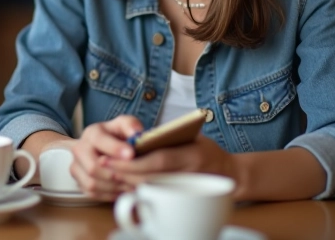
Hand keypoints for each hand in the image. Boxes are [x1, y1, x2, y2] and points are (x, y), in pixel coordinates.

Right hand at [70, 115, 141, 200]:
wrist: (105, 147)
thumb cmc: (117, 136)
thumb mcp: (125, 125)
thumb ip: (131, 125)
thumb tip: (136, 133)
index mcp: (91, 133)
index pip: (99, 141)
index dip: (115, 149)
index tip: (131, 155)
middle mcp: (80, 149)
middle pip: (92, 167)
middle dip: (115, 174)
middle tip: (133, 177)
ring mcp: (77, 167)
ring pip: (92, 183)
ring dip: (113, 187)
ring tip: (131, 185)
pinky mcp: (79, 182)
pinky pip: (92, 193)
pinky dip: (109, 194)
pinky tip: (122, 190)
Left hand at [106, 134, 238, 191]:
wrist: (230, 174)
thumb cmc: (208, 150)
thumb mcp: (193, 136)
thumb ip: (169, 137)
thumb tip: (137, 138)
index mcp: (192, 155)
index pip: (158, 161)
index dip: (134, 163)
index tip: (113, 159)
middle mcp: (190, 174)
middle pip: (151, 178)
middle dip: (125, 174)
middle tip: (105, 167)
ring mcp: (186, 189)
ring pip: (151, 189)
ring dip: (128, 183)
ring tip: (111, 173)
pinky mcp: (183, 199)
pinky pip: (156, 195)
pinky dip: (139, 190)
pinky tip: (125, 183)